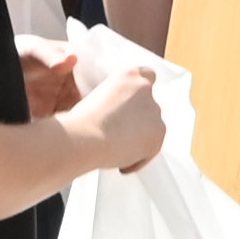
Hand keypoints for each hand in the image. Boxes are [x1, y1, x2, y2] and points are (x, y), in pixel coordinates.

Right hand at [55, 47, 162, 177]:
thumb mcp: (96, 99)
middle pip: (150, 106)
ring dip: (140, 138)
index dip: (142, 91)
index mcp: (128, 75)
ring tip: (118, 150)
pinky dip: (140, 157)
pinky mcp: (159, 134)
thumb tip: (120, 115)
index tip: (133, 103)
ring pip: (153, 127)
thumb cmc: (80, 121)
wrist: (84, 138)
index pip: (148, 74)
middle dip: (138, 120)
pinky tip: (122, 164)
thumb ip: (114, 100)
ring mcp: (154, 111)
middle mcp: (145, 90)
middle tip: (120, 133)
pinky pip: (152, 149)